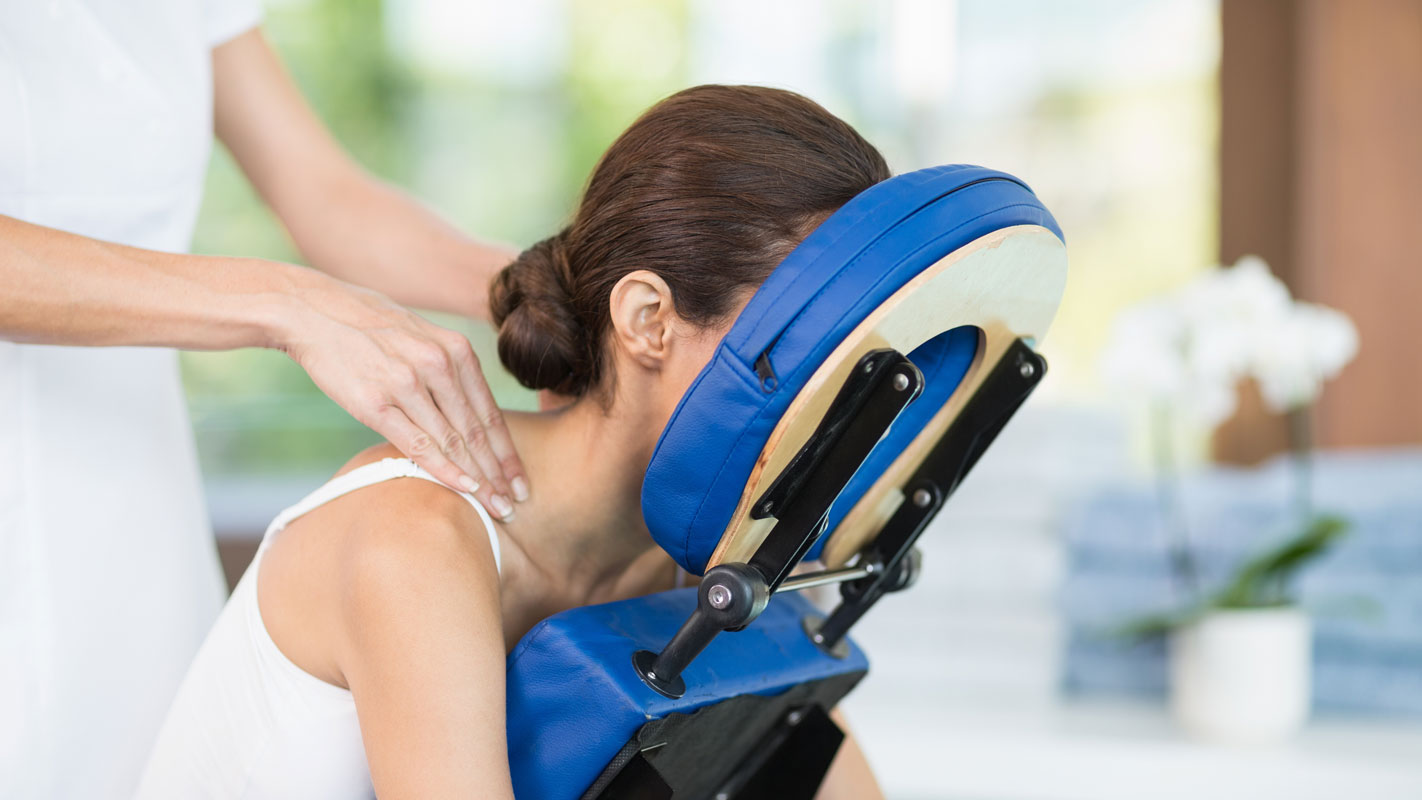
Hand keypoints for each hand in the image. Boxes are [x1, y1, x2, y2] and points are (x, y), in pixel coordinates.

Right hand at [275, 272, 527, 518]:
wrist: (316, 312)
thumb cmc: (372, 330)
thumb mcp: (424, 338)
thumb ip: (450, 373)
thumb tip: (471, 416)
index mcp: (456, 351)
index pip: (490, 413)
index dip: (508, 453)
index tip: (522, 482)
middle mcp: (438, 365)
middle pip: (477, 432)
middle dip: (499, 474)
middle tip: (514, 506)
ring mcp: (407, 383)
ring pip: (452, 441)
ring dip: (478, 479)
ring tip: (495, 508)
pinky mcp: (375, 402)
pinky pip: (418, 443)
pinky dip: (444, 469)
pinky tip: (464, 489)